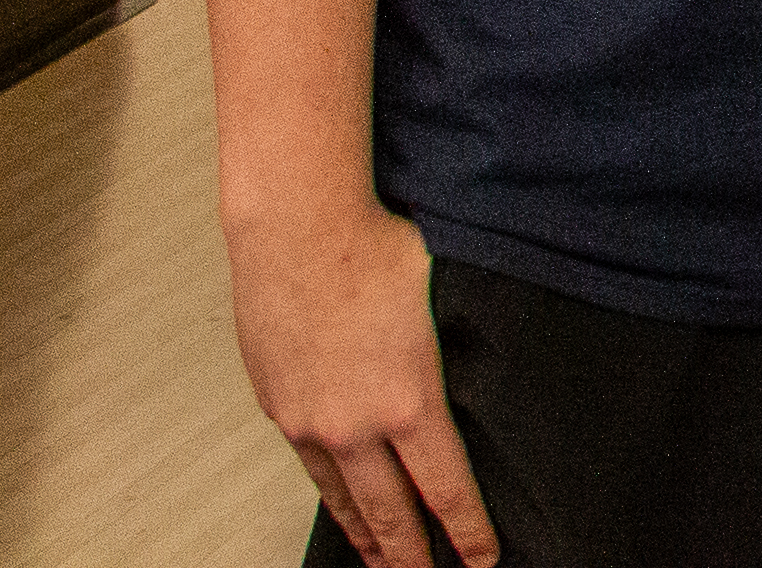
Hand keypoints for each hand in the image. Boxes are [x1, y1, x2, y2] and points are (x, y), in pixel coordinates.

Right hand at [230, 192, 491, 566]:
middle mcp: (354, 425)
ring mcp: (309, 421)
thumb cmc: (372, 248)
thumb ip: (451, 352)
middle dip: (412, 555)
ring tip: (382, 563)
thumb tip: (470, 369)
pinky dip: (330, 495)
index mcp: (408, 402)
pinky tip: (341, 504)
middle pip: (390, 512)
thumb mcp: (441, 300)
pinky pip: (310, 468)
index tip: (483, 559)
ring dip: (366, 537)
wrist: (297, 227)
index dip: (467, 532)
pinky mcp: (279, 406)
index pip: (445, 488)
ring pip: (344, 498)